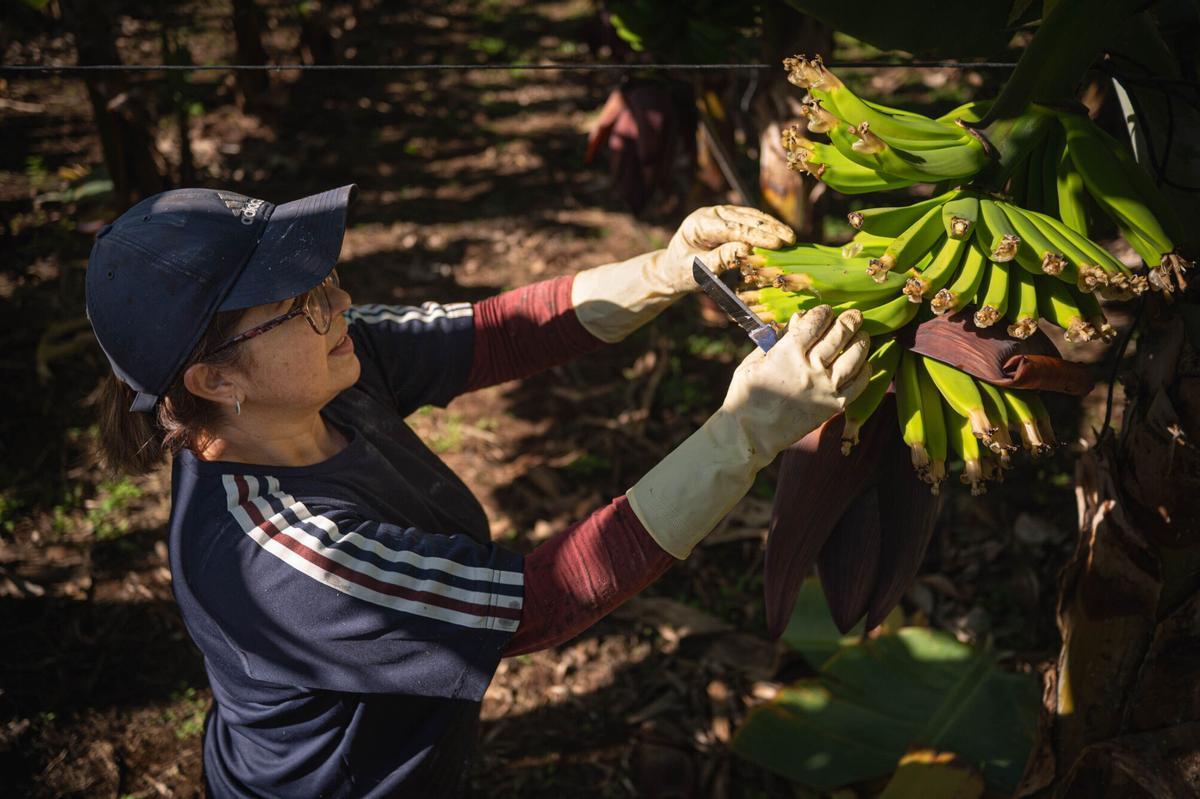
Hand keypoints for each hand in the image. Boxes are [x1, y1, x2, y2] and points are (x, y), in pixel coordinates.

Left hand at [571, 205, 794, 342]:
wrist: (673, 269)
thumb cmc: (682, 273)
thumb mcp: (697, 272)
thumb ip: (719, 260)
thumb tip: (745, 249)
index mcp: (698, 223)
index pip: (732, 228)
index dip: (756, 235)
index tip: (777, 244)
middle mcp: (710, 213)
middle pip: (744, 218)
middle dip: (769, 229)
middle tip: (791, 240)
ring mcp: (720, 214)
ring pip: (750, 216)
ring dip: (771, 226)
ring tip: (791, 237)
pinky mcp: (729, 219)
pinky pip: (750, 221)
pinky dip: (766, 228)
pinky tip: (782, 235)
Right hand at [627, 305, 869, 557]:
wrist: (750, 434)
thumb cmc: (746, 395)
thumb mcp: (754, 361)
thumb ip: (777, 340)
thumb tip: (799, 321)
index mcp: (787, 353)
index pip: (815, 322)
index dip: (823, 312)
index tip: (826, 311)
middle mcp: (810, 368)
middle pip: (839, 335)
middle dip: (849, 320)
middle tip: (854, 315)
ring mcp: (825, 388)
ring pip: (855, 356)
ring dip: (861, 341)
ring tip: (862, 335)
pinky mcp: (833, 406)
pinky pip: (858, 384)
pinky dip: (864, 370)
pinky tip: (863, 363)